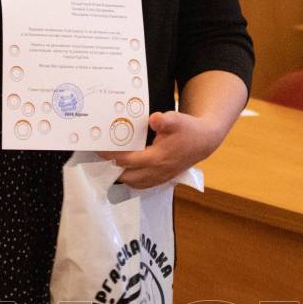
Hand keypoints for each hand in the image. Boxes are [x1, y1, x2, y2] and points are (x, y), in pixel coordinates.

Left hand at [100, 108, 226, 189]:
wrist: (204, 141)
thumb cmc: (189, 129)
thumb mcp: (178, 119)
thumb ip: (165, 120)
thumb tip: (153, 119)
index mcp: (157, 158)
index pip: (126, 160)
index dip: (110, 155)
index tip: (97, 147)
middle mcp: (156, 172)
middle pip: (126, 176)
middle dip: (110, 168)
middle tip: (99, 155)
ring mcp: (159, 178)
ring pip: (132, 182)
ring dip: (119, 174)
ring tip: (107, 162)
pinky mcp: (162, 179)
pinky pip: (140, 184)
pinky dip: (130, 178)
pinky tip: (123, 168)